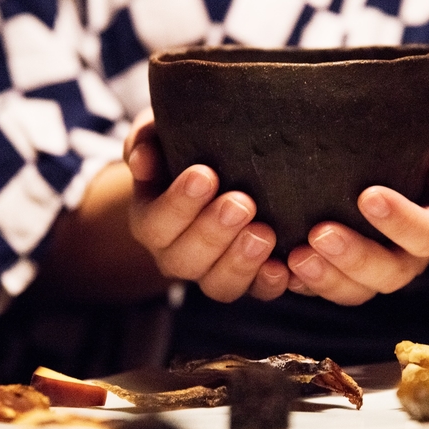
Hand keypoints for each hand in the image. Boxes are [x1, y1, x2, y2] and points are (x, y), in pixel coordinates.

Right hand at [123, 108, 290, 302]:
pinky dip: (271, 283)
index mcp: (151, 221)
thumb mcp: (163, 135)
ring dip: (241, 262)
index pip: (155, 223)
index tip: (204, 174)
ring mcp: (212, 272)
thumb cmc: (188, 150)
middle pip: (185, 259)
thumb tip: (143, 158)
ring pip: (218, 285)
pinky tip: (286, 266)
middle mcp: (176, 255)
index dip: (178, 203)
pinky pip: (257, 292)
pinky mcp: (249, 281)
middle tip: (242, 203)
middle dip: (213, 232)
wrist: (221, 173)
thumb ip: (148, 139)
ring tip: (265, 233)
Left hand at [284, 115, 428, 304]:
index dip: (401, 220)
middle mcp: (405, 257)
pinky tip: (278, 268)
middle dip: (355, 257)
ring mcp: (370, 273)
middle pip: (389, 273)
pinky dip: (300, 285)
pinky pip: (321, 292)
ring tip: (296, 257)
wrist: (392, 165)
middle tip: (321, 232)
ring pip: (355, 291)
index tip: (368, 196)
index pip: (426, 233)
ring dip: (325, 278)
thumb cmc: (418, 147)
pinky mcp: (337, 276)